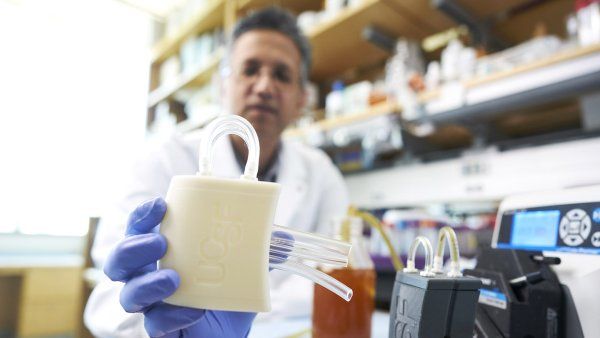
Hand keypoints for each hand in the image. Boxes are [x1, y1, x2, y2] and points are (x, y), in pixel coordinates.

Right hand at [103, 197, 256, 337]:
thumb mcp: (244, 266)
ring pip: (129, 294)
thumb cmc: (226, 292)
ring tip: (173, 278)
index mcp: (165, 252)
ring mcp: (152, 304)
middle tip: (161, 242)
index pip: (140, 228)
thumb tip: (284, 238)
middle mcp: (149, 275)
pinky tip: (193, 310)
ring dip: (147, 282)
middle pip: (120, 260)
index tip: (160, 205)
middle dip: (134, 247)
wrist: (230, 333)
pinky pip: (155, 323)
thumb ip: (259, 251)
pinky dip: (172, 315)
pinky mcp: (161, 329)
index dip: (142, 216)